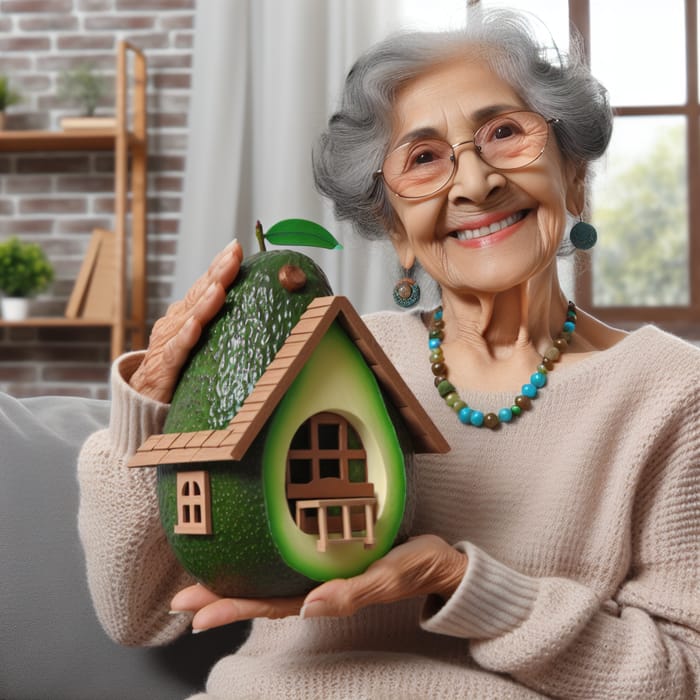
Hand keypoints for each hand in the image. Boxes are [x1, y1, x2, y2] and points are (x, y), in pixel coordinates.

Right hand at [129, 239, 242, 402]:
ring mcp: (168, 342)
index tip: (236, 247)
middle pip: (199, 294)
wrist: (143, 398)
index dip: (219, 266)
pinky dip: (185, 337)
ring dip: (204, 302)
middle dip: (217, 274)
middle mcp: (176, 321)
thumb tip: (258, 307)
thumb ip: (219, 323)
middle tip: (232, 254)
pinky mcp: (163, 367)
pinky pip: (175, 350)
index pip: (205, 285)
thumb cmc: (179, 366)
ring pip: (189, 318)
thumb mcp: (201, 340)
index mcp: (187, 313)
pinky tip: (194, 326)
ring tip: (219, 287)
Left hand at [170, 535, 466, 631]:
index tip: (196, 615)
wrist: (440, 559)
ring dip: (235, 580)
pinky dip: (261, 558)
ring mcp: (322, 570)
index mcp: (328, 594)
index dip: (234, 609)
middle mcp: (318, 584)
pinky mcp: (328, 553)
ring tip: (198, 581)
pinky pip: (288, 558)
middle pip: (262, 595)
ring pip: (271, 578)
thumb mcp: (391, 576)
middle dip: (220, 598)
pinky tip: (245, 552)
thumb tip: (308, 609)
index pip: (273, 605)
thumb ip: (353, 593)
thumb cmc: (418, 567)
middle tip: (180, 600)